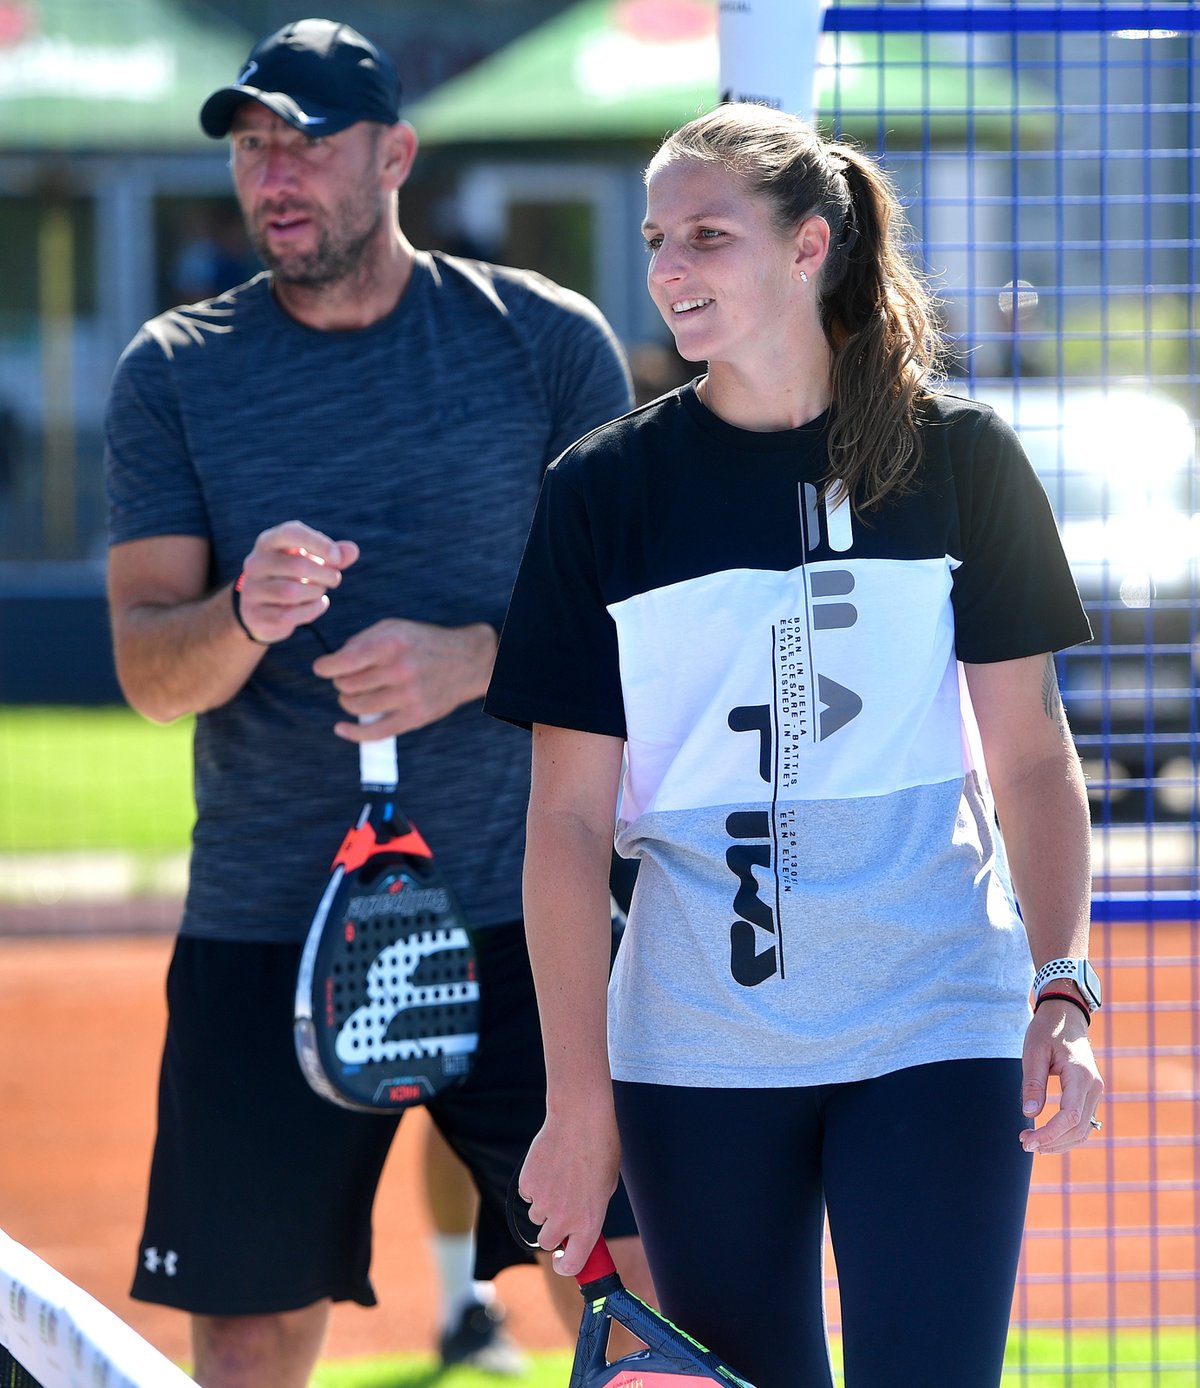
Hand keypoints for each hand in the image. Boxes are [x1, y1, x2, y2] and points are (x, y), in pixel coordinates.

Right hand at [235, 521, 358, 644]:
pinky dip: (312, 610)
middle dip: (325, 574)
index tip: (336, 557)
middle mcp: (255, 563)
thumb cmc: (294, 576)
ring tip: (321, 591)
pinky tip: (320, 604)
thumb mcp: (313, 561)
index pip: (290, 533)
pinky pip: (289, 614)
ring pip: (292, 592)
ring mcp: (252, 589)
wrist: (264, 609)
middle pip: (297, 566)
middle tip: (335, 579)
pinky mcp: (255, 614)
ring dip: (316, 593)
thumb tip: (352, 550)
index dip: (318, 543)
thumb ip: (333, 555)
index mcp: (268, 542)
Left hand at [312, 617, 497, 738]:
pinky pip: (376, 732)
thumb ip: (362, 640)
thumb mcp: (395, 627)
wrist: (468, 660)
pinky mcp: (415, 717)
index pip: (344, 662)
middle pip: (347, 685)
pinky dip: (353, 733)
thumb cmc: (425, 642)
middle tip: (349, 678)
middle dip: (341, 682)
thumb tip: (334, 662)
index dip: (325, 667)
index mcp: (391, 644)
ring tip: (355, 694)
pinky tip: (341, 728)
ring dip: (348, 701)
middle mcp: (400, 670)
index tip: (322, 668)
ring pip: (356, 707)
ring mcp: (408, 696)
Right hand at [518, 1108, 620, 1278]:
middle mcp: (564, 1219)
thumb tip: (580, 1226)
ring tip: (559, 1177)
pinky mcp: (527, 1184)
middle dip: (551, 1229)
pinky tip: (548, 1165)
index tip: (562, 1259)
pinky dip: (535, 1184)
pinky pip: (527, 1194)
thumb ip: (590, 1212)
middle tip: (560, 1208)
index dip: (566, 1266)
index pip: (572, 1265)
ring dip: (544, 1204)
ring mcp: (543, 1202)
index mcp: (588, 1223)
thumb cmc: (601, 1149)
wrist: (580, 1120)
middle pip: (546, 1240)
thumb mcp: (606, 1188)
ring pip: (536, 1216)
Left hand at [1019, 1000, 1104, 1153]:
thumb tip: (1028, 1113)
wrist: (1066, 1017)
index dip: (1050, 1134)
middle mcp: (1094, 1087)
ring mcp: (1095, 1091)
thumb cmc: (1047, 1031)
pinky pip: (1084, 1122)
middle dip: (1052, 1142)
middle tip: (1024, 1143)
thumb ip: (1032, 1083)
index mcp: (1081, 1076)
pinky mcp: (1090, 1094)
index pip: (1071, 1116)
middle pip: (1079, 1128)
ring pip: (1084, 1129)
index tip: (1028, 1140)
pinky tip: (1048, 1136)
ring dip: (1060, 1142)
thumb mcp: (1033, 1052)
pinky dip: (1067, 1134)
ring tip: (1033, 1142)